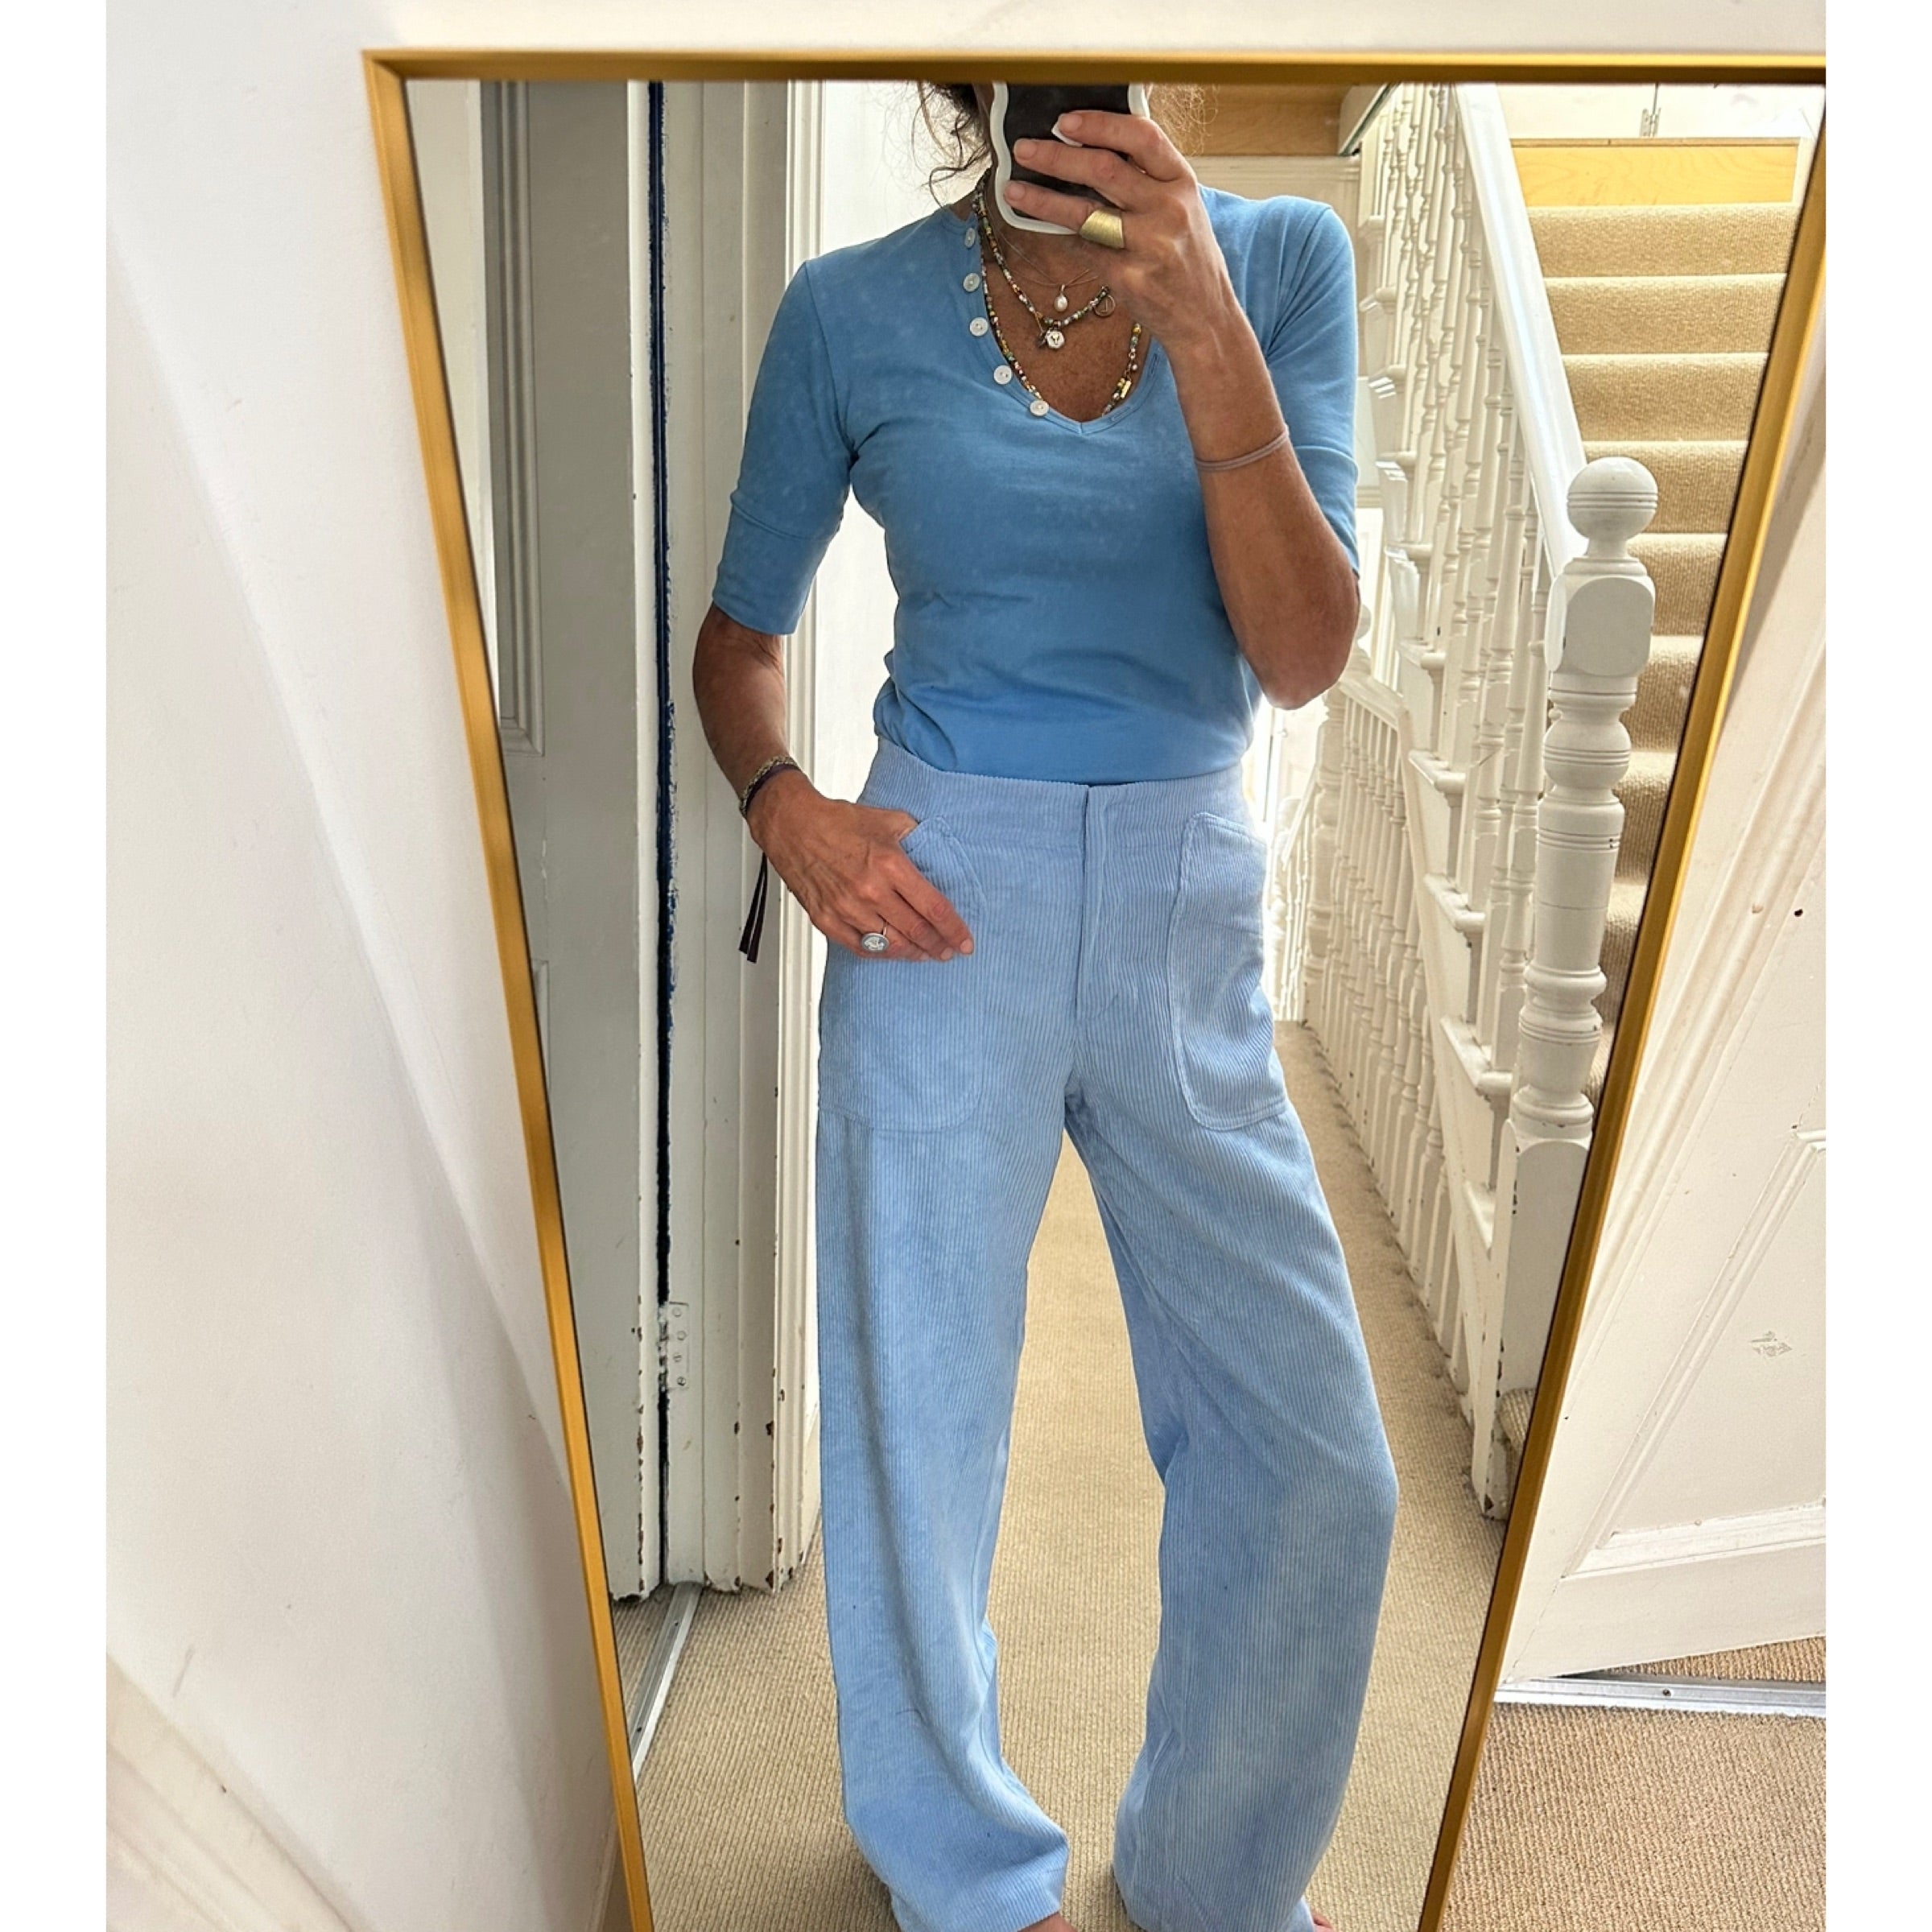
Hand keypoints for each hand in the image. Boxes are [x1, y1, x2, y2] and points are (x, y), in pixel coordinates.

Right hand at [747, 771, 973, 961]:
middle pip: (916, 931)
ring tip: (927, 954)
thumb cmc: (836, 822)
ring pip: (891, 946)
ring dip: (914, 953)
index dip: (953, 929)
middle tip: (950, 951)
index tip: (964, 941)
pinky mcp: (826, 919)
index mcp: (889, 864)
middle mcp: (869, 890)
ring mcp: (846, 908)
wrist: (792, 825)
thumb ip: (917, 840)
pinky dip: (882, 954)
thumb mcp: (888, 820)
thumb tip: (939, 859)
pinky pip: (861, 948)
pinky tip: (894, 952)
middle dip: (939, 945)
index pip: (933, 907)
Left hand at [1004, 110, 1240, 351]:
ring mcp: (1149, 246)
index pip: (1141, 136)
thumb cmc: (1188, 260)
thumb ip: (1147, 178)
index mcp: (1181, 182)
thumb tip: (1090, 149)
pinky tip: (1039, 227)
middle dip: (1056, 156)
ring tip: (1013, 190)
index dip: (1099, 124)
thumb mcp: (1182, 208)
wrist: (1205, 319)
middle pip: (1103, 169)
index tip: (1064, 121)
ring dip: (1042, 199)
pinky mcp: (1128, 278)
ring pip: (1083, 212)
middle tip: (1024, 150)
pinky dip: (1059, 236)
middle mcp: (1168, 209)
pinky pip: (1083, 249)